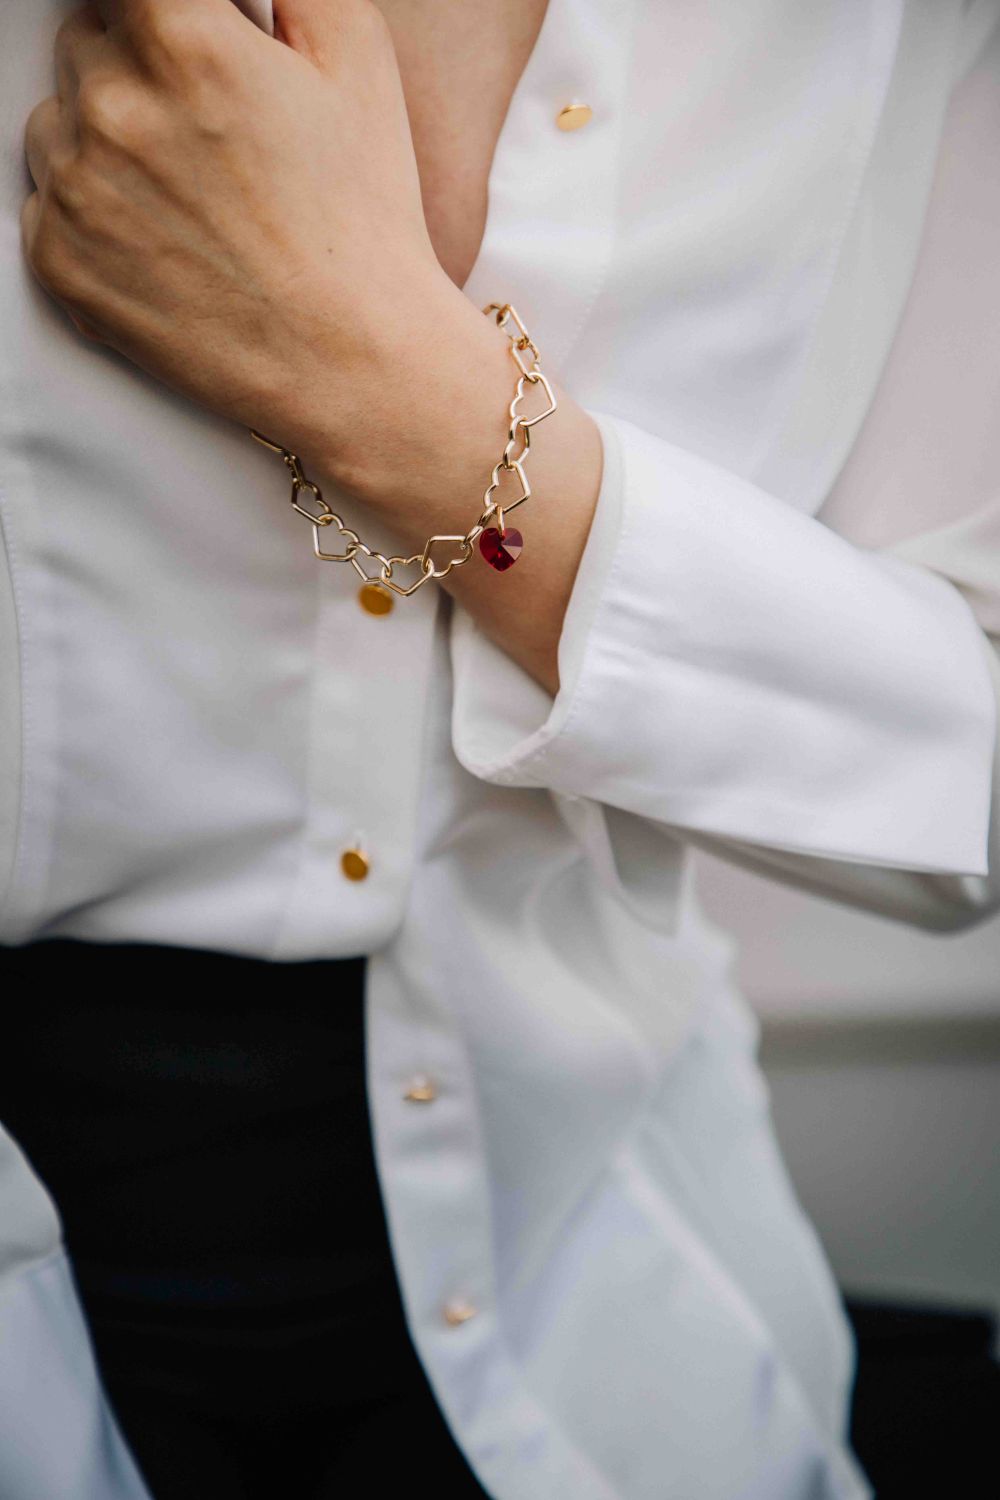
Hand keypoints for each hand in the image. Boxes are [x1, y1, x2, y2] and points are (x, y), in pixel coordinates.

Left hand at [20, 0, 458, 474]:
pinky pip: (46, 202)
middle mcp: (113, 105)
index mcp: (181, 38)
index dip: (161, 12)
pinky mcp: (59, 260)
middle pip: (86, 39)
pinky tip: (165, 240)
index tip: (180, 41)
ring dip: (105, 139)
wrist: (350, 362)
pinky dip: (93, 214)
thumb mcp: (358, 57)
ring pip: (58, 121)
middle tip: (210, 132)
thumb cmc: (363, 221)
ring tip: (188, 194)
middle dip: (137, 69)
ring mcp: (78, 188)